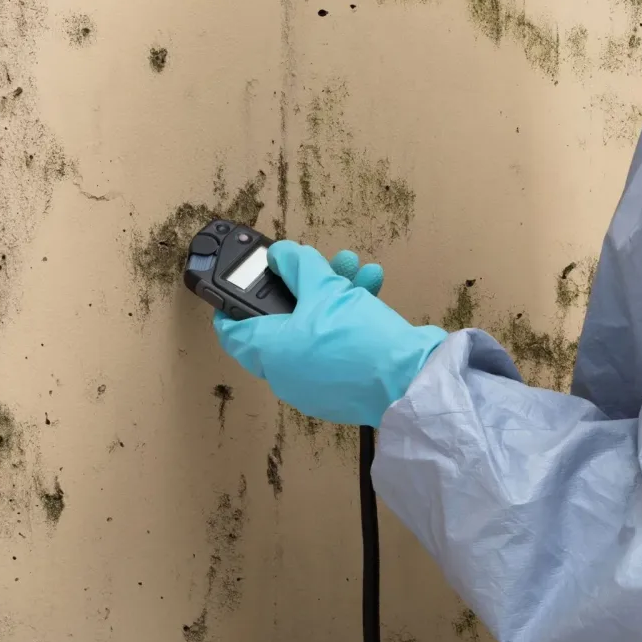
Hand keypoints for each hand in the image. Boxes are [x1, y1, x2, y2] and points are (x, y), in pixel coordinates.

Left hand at [213, 241, 446, 426]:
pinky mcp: (342, 386)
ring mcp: (314, 384)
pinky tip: (370, 286)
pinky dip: (348, 317)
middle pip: (281, 320)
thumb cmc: (359, 339)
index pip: (232, 330)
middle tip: (314, 263)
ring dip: (332, 293)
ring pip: (314, 328)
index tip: (237, 283)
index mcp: (270, 353)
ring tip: (352, 267)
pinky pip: (335, 345)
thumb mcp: (325, 288)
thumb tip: (280, 255)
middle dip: (302, 284)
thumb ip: (297, 266)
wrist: (410, 380)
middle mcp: (286, 374)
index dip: (230, 303)